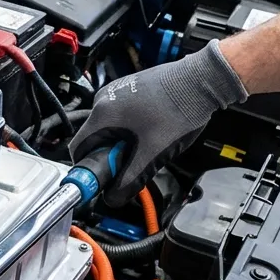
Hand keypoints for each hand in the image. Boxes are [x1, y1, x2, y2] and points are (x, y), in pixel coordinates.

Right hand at [70, 40, 246, 205]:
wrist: (202, 79)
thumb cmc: (179, 111)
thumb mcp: (153, 153)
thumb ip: (130, 180)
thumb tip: (113, 199)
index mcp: (102, 115)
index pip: (77, 149)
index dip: (88, 168)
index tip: (104, 177)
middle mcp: (102, 100)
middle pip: (93, 139)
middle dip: (110, 154)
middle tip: (134, 161)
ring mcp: (115, 91)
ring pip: (108, 127)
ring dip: (122, 141)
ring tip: (148, 143)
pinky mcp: (128, 87)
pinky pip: (119, 115)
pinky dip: (130, 127)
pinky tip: (151, 128)